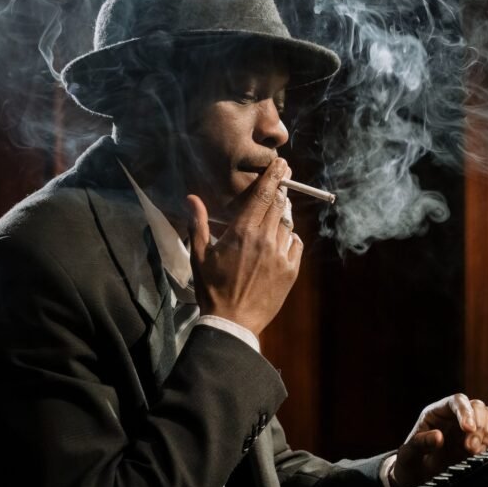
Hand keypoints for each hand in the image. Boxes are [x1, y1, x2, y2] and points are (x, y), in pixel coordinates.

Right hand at [187, 159, 302, 336]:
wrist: (232, 322)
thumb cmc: (212, 289)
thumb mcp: (200, 255)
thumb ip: (198, 223)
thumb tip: (192, 198)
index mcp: (242, 232)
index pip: (263, 195)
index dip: (274, 176)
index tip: (282, 164)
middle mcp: (265, 239)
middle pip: (279, 204)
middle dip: (282, 189)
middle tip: (284, 179)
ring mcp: (280, 255)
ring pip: (287, 224)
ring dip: (281, 218)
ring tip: (272, 221)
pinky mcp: (291, 270)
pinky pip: (295, 244)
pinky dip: (290, 239)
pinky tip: (279, 243)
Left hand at [391, 393, 487, 486]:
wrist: (417, 481)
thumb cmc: (409, 463)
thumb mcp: (407, 454)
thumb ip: (420, 443)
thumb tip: (439, 436)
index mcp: (437, 413)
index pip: (457, 401)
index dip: (466, 411)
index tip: (468, 429)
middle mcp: (455, 418)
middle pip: (478, 407)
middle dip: (479, 426)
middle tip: (470, 448)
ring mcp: (469, 431)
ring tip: (474, 452)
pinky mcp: (480, 445)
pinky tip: (482, 456)